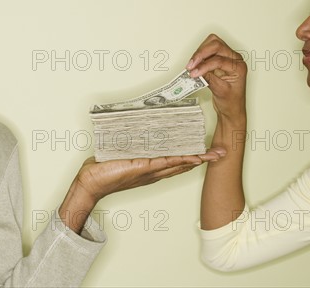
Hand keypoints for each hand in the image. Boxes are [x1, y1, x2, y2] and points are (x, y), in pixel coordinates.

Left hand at [75, 150, 224, 201]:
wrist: (91, 181)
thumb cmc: (101, 169)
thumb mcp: (120, 153)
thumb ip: (130, 144)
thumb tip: (133, 128)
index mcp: (149, 168)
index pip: (174, 163)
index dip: (190, 158)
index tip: (204, 153)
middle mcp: (153, 171)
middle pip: (182, 165)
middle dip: (202, 159)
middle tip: (218, 153)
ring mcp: (150, 171)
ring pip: (178, 164)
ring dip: (197, 159)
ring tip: (213, 154)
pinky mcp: (143, 168)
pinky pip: (166, 163)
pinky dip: (180, 160)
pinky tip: (192, 157)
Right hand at [186, 34, 246, 119]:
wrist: (231, 109)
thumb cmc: (231, 101)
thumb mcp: (220, 90)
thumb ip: (209, 77)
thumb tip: (196, 69)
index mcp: (238, 66)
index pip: (219, 60)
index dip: (204, 66)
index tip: (194, 73)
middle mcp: (234, 59)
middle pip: (216, 45)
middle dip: (201, 54)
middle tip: (191, 65)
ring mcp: (226, 58)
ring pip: (211, 44)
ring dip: (200, 52)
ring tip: (192, 64)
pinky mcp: (218, 60)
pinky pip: (208, 50)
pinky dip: (199, 55)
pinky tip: (194, 64)